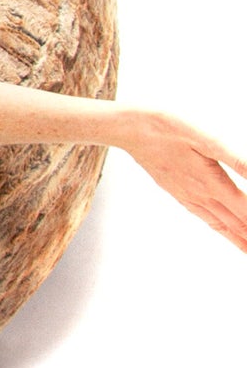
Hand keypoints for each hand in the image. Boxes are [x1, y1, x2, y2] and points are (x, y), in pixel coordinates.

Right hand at [121, 111, 246, 253]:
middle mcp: (201, 194)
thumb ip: (236, 160)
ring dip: (238, 239)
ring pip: (220, 224)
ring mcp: (188, 195)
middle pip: (235, 223)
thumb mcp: (206, 139)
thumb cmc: (167, 128)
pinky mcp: (177, 191)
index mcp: (212, 182)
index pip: (246, 211)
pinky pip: (203, 216)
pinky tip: (222, 230)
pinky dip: (219, 228)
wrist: (132, 131)